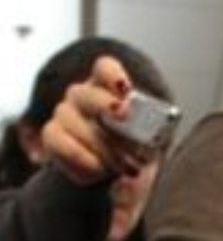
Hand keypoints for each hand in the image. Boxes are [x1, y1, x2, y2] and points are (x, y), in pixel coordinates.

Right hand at [40, 56, 153, 185]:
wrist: (111, 172)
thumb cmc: (137, 149)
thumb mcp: (152, 141)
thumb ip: (153, 141)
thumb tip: (147, 158)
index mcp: (110, 88)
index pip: (105, 68)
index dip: (113, 75)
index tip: (125, 89)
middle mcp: (83, 96)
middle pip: (88, 94)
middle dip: (106, 106)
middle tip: (124, 118)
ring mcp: (64, 113)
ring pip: (76, 123)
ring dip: (104, 147)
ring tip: (127, 166)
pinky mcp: (52, 136)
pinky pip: (61, 144)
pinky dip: (83, 160)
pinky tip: (100, 170)